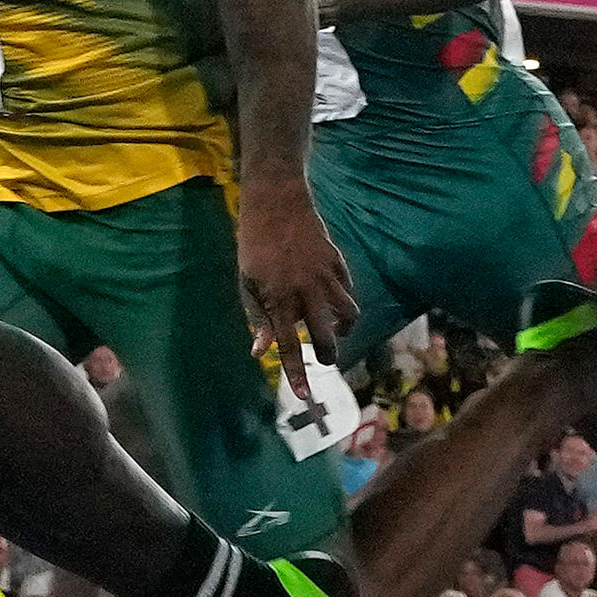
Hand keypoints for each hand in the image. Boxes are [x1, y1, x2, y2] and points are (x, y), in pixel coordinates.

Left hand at [235, 175, 359, 366]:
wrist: (276, 201)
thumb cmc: (254, 244)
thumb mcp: (247, 282)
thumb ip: (257, 317)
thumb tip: (260, 351)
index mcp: (278, 299)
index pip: (290, 346)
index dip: (297, 373)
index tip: (305, 396)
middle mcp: (305, 292)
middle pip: (327, 335)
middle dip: (329, 354)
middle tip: (326, 359)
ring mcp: (325, 276)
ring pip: (348, 313)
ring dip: (344, 328)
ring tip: (337, 330)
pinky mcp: (337, 261)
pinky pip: (348, 290)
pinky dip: (345, 301)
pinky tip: (336, 301)